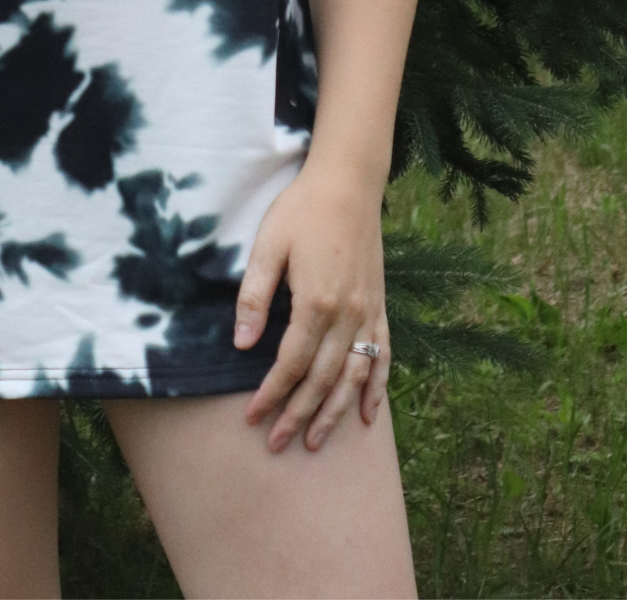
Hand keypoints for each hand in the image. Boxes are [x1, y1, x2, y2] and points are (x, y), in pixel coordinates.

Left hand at [234, 162, 390, 453]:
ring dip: (335, 413)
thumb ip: (255, 296)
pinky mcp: (379, 306)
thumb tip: (243, 345)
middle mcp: (347, 315)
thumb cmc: (301, 209)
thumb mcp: (268, 245)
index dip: (272, 394)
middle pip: (323, 379)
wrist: (348, 182)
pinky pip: (383, 357)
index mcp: (316, 301)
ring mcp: (368, 313)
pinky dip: (377, 389)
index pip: (292, 363)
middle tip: (277, 444)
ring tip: (316, 442)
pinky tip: (369, 416)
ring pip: (354, 377)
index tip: (252, 418)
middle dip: (298, 415)